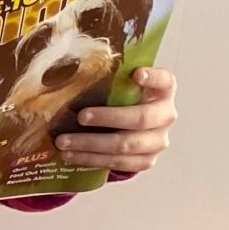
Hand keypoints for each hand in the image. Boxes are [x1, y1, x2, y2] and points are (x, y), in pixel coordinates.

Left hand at [55, 67, 177, 174]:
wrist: (128, 127)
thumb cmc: (119, 98)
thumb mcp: (118, 84)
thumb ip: (107, 77)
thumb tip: (68, 67)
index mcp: (163, 91)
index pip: (164, 80)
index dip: (152, 78)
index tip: (136, 74)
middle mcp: (165, 115)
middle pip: (141, 118)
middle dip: (108, 118)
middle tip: (80, 117)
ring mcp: (158, 141)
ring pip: (126, 145)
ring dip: (91, 144)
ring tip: (63, 142)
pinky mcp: (146, 160)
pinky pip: (119, 163)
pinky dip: (92, 159)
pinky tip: (70, 155)